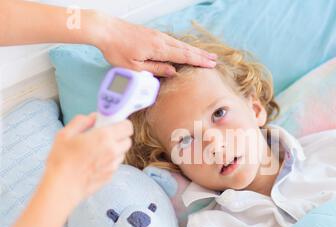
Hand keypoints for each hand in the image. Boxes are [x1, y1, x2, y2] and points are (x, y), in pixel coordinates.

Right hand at [43, 113, 132, 205]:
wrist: (62, 187)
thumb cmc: (62, 160)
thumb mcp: (65, 134)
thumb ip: (82, 121)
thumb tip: (94, 117)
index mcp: (104, 136)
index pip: (128, 126)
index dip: (121, 124)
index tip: (112, 124)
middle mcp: (113, 150)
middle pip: (128, 139)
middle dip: (119, 136)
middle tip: (105, 137)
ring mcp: (114, 164)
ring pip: (123, 152)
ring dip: (115, 149)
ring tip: (98, 151)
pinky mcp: (111, 175)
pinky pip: (116, 164)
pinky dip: (110, 161)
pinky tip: (95, 162)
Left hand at [93, 12, 216, 76]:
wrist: (106, 29)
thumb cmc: (117, 50)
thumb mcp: (135, 67)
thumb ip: (155, 69)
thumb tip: (173, 72)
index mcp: (158, 49)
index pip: (184, 56)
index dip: (198, 62)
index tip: (211, 65)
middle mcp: (161, 40)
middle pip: (186, 49)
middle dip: (201, 55)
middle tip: (215, 60)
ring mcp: (157, 36)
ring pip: (180, 44)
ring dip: (194, 50)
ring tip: (205, 55)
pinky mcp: (153, 34)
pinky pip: (173, 41)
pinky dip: (183, 46)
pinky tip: (186, 49)